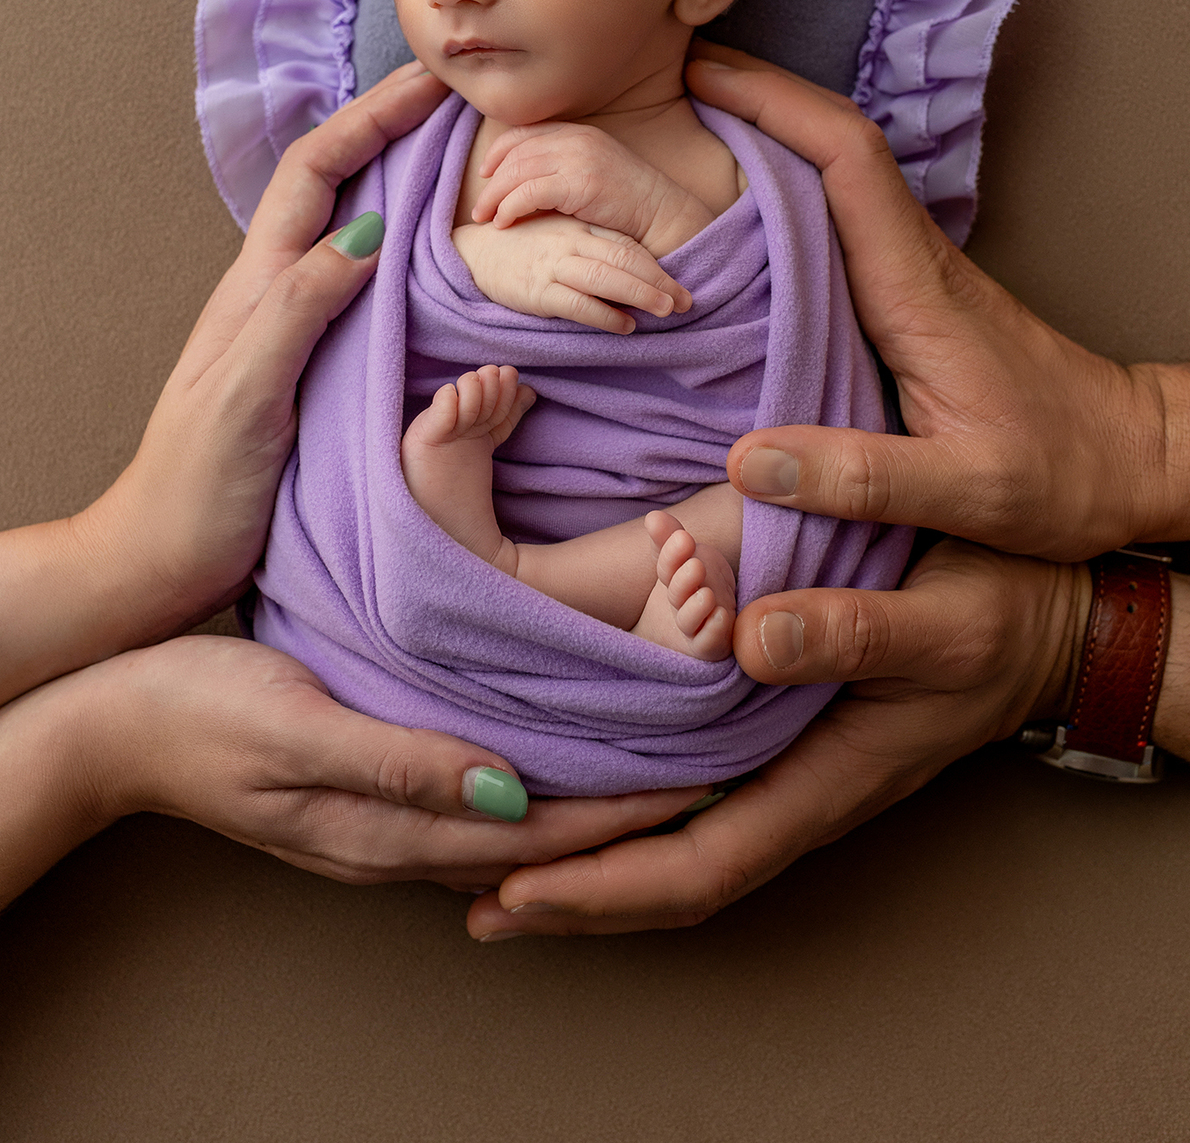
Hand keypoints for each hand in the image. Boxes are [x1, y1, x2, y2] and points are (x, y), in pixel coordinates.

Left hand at [0, 61, 451, 703]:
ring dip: (403, 182)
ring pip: (352, 229)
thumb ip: (298, 311)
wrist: (164, 561)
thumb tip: (365, 232)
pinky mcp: (314, 367)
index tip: (434, 84)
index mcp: (257, 286)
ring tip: (466, 161)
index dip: (372, 118)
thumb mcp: (246, 394)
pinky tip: (444, 264)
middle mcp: (274, 292)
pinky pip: (368, 287)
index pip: (316, 173)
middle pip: (336, 184)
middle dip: (393, 130)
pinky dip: (408, 251)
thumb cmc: (199, 485)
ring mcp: (294, 328)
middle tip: (463, 104)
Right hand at [0, 634, 700, 908]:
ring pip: (514, 821)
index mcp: (387, 830)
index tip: (705, 780)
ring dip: (589, 798)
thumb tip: (507, 794)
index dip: (626, 810)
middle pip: (541, 840)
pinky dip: (536, 780)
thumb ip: (398, 762)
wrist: (113, 721)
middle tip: (713, 772)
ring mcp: (382, 819)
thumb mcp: (297, 726)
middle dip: (627, 812)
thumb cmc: (199, 711)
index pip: (539, 834)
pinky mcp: (370, 786)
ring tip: (662, 764)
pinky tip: (559, 755)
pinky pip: (476, 797)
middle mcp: (397, 838)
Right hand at [453, 212, 691, 335]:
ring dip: (640, 294)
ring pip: (606, 277)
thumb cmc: (525, 244)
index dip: (658, 265)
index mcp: (580, 226)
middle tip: (686, 301)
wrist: (475, 252)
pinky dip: (604, 315)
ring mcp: (554, 264)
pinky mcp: (537, 290)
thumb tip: (636, 270)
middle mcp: (571, 241)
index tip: (683, 285)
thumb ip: (595, 243)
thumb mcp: (562, 233)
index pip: (627, 244)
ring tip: (666, 310)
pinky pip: (577, 303)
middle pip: (624, 259)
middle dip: (659, 281)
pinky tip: (625, 325)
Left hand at [464, 540, 1089, 936]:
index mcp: (822, 782)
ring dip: (590, 856)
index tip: (515, 895)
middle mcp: (795, 792)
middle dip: (571, 893)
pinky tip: (585, 784)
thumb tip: (745, 639)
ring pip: (676, 839)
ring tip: (496, 854)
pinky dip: (629, 808)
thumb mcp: (940, 619)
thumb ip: (851, 630)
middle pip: (669, 875)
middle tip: (464, 889)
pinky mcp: (784, 733)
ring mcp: (789, 768)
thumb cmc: (999, 617)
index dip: (604, 891)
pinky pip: (694, 793)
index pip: (698, 867)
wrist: (1050, 617)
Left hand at [473, 122, 713, 257]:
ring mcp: (579, 158)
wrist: (663, 215)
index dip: (498, 153)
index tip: (485, 174)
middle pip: (515, 153)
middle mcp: (576, 139)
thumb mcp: (592, 172)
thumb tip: (524, 178)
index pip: (523, 133)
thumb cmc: (627, 203)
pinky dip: (510, 208)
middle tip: (478, 207)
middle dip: (491, 180)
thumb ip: (562, 166)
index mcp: (578, 132)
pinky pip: (529, 192)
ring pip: (517, 172)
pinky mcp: (580, 183)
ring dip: (495, 197)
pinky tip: (504, 223)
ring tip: (484, 218)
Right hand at [687, 44, 1189, 557]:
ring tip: (678, 133)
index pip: (847, 158)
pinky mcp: (905, 295)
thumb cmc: (1059, 472)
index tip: (699, 77)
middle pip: (830, 143)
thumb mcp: (968, 491)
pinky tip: (732, 213)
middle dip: (752, 98)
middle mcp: (910, 259)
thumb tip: (746, 461)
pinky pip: (833, 218)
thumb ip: (862, 479)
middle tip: (661, 87)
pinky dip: (780, 190)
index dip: (773, 104)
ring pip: (831, 175)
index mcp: (916, 284)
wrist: (1129, 458)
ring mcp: (909, 272)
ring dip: (763, 136)